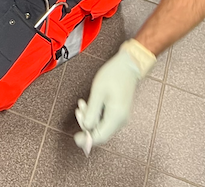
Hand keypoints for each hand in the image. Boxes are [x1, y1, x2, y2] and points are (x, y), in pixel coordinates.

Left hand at [73, 39, 154, 153]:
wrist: (128, 65)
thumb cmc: (114, 75)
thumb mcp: (97, 92)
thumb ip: (91, 112)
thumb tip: (86, 127)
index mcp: (116, 117)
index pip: (100, 138)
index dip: (86, 140)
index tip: (76, 138)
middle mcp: (120, 120)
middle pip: (100, 133)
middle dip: (86, 124)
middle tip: (78, 111)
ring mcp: (121, 116)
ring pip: (102, 126)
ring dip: (90, 117)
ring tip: (82, 104)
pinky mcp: (119, 112)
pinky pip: (105, 119)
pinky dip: (96, 114)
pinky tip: (90, 104)